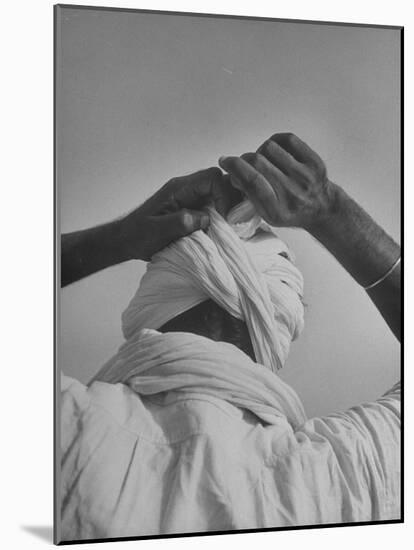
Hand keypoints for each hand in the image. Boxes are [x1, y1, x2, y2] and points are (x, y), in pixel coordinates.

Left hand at [118, 167, 238, 260]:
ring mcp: (192, 199)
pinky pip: (215, 206)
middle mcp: (188, 190)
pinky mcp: (193, 210)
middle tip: (233, 223)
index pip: (212, 178)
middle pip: (221, 183)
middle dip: (231, 200)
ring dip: (228, 209)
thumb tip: (205, 219)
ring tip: (229, 229)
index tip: (225, 218)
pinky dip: (223, 217)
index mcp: (179, 189)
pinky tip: (223, 231)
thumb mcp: (157, 231)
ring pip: (220, 194)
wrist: (127, 240)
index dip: (224, 195)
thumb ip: (179, 222)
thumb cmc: (137, 235)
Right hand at [218, 133, 335, 229]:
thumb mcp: (266, 214)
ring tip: (264, 162)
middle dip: (245, 160)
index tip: (225, 161)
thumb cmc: (290, 211)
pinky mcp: (314, 161)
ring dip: (260, 152)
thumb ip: (249, 195)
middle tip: (244, 165)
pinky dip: (276, 142)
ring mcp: (305, 176)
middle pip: (257, 162)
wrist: (321, 208)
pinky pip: (286, 139)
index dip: (235, 167)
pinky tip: (275, 153)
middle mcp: (293, 193)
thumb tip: (233, 172)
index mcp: (278, 210)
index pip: (253, 182)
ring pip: (269, 148)